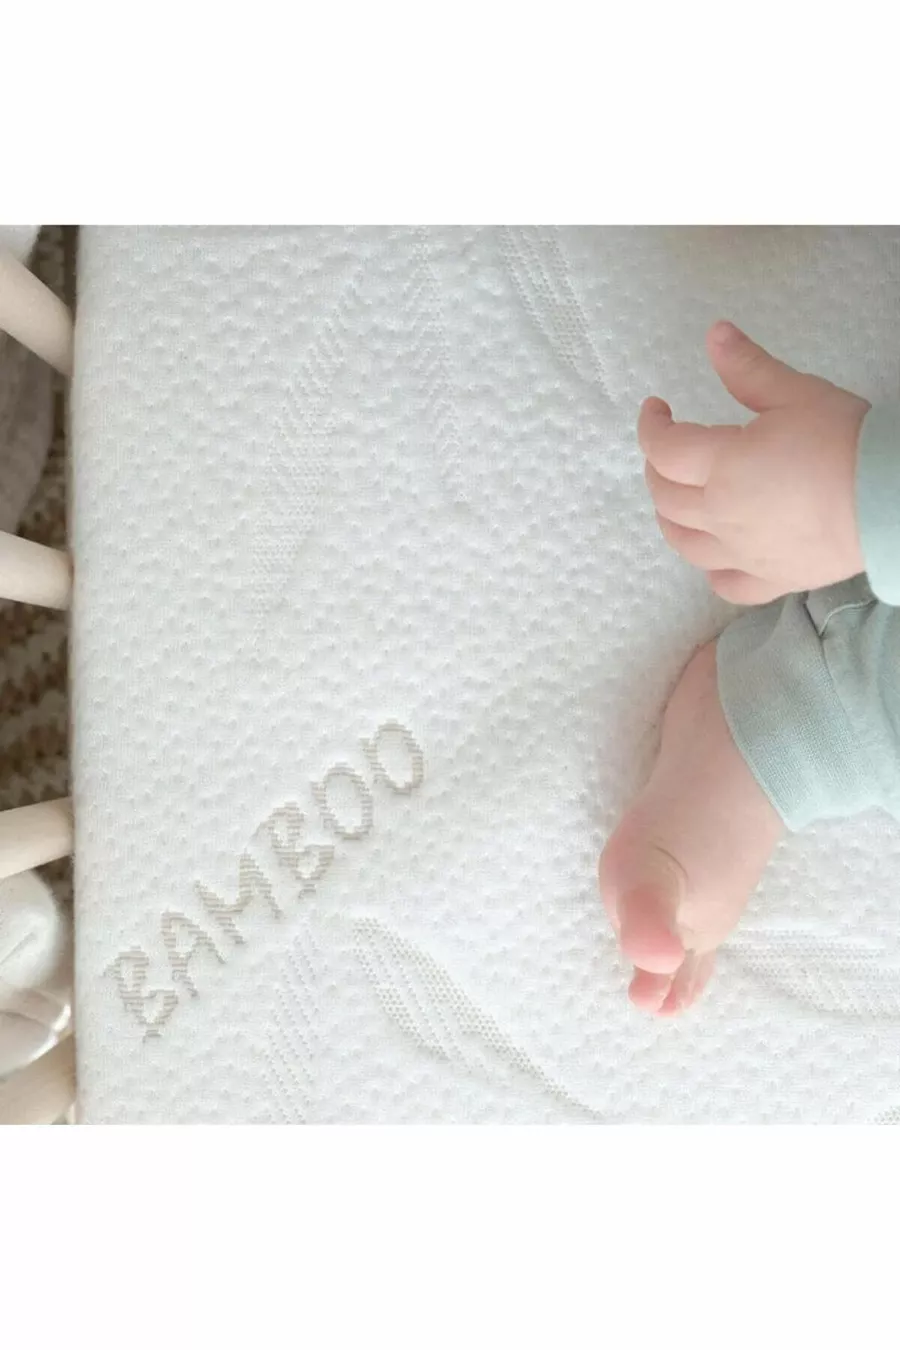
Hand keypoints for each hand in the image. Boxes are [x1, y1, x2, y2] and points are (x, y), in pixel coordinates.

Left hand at [638, 321, 869, 604]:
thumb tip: (714, 334)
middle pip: (665, 497)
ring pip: (684, 544)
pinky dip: (712, 570)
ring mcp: (741, 553)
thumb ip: (749, 368)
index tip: (657, 408)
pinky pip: (725, 584)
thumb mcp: (796, 394)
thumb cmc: (843, 441)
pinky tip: (716, 556)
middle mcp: (720, 515)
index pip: (663, 449)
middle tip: (668, 449)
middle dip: (657, 468)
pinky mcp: (769, 580)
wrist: (889, 501)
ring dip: (670, 518)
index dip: (651, 425)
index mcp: (721, 466)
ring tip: (677, 499)